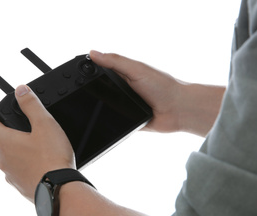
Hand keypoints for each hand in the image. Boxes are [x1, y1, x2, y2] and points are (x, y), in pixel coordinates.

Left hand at [0, 85, 74, 201]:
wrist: (60, 191)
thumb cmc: (52, 158)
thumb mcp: (45, 124)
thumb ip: (31, 105)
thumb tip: (20, 90)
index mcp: (4, 142)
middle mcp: (3, 160)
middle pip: (1, 141)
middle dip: (14, 134)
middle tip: (33, 132)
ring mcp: (10, 175)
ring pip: (12, 158)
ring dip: (22, 152)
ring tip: (42, 150)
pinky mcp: (20, 187)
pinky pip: (21, 173)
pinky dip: (29, 167)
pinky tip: (45, 166)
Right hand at [89, 51, 225, 135]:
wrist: (178, 110)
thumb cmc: (163, 86)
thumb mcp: (137, 70)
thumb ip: (115, 62)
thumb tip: (93, 53)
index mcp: (124, 74)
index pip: (101, 70)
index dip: (90, 71)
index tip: (78, 73)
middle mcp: (124, 89)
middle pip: (100, 90)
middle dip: (92, 93)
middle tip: (83, 95)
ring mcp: (125, 105)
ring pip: (105, 107)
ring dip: (101, 108)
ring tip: (94, 109)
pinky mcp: (128, 120)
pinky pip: (114, 121)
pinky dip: (109, 121)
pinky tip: (105, 121)